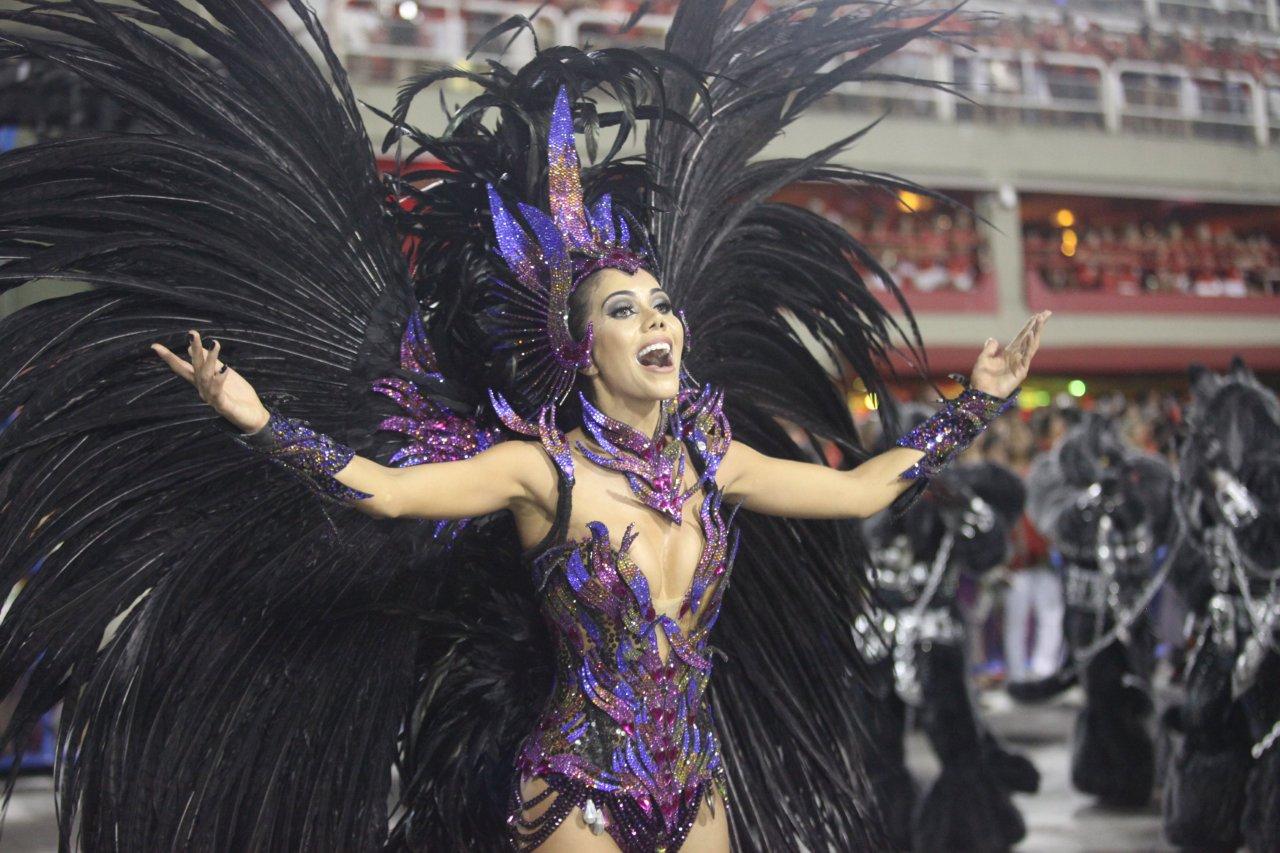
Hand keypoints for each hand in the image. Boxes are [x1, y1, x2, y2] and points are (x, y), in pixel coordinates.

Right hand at [151, 330, 270, 432]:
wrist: (254, 415)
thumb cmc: (238, 394)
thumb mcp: (223, 372)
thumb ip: (209, 362)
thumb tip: (190, 347)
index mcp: (201, 381)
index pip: (183, 367)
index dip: (169, 358)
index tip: (155, 346)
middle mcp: (203, 389)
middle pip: (195, 368)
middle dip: (194, 350)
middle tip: (193, 334)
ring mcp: (211, 398)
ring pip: (206, 377)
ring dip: (210, 359)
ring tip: (215, 344)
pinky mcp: (223, 406)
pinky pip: (218, 392)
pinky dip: (220, 380)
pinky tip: (225, 369)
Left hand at [970, 310, 1050, 398]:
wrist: (982, 394)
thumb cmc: (981, 379)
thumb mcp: (983, 360)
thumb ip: (989, 349)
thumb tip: (993, 339)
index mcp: (1009, 353)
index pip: (1022, 336)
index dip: (1029, 325)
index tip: (1038, 315)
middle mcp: (1017, 357)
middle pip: (1030, 338)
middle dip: (1038, 325)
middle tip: (1047, 312)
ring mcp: (1021, 364)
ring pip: (1031, 345)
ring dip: (1036, 332)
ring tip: (1040, 320)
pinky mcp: (1021, 371)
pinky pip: (1027, 356)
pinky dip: (1029, 345)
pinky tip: (1031, 335)